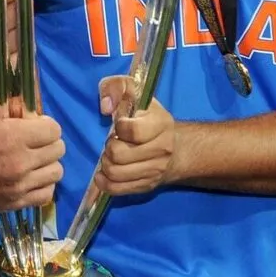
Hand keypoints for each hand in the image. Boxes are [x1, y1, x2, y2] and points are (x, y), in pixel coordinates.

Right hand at [0, 91, 64, 214]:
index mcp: (12, 136)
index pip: (53, 130)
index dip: (48, 124)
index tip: (38, 124)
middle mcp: (22, 162)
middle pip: (58, 150)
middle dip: (50, 143)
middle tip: (38, 141)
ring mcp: (20, 185)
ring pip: (55, 173)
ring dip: (49, 165)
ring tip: (37, 161)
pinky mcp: (14, 202)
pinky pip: (45, 195)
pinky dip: (43, 186)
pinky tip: (33, 179)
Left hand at [94, 76, 175, 195]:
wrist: (172, 145)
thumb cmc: (145, 115)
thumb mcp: (134, 91)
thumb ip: (117, 87)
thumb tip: (105, 106)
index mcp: (161, 123)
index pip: (134, 131)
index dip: (119, 127)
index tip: (119, 124)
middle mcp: (162, 149)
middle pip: (119, 154)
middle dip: (109, 147)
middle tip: (112, 142)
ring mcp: (156, 170)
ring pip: (116, 173)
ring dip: (105, 164)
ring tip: (109, 156)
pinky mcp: (147, 186)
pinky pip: (118, 189)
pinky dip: (104, 183)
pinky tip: (103, 174)